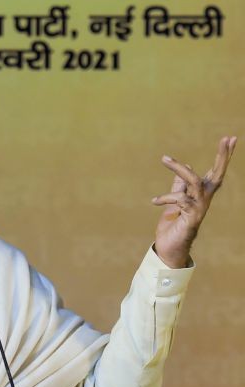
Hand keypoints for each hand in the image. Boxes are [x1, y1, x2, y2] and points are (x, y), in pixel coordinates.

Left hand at [152, 136, 236, 267]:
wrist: (168, 249)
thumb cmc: (173, 226)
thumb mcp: (174, 201)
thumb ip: (179, 185)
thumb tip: (185, 164)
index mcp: (201, 195)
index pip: (215, 172)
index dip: (223, 156)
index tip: (231, 138)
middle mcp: (204, 200)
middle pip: (217, 174)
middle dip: (222, 156)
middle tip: (226, 138)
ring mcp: (199, 209)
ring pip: (195, 182)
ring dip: (180, 168)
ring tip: (165, 159)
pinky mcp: (191, 218)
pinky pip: (180, 200)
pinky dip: (166, 197)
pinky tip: (154, 201)